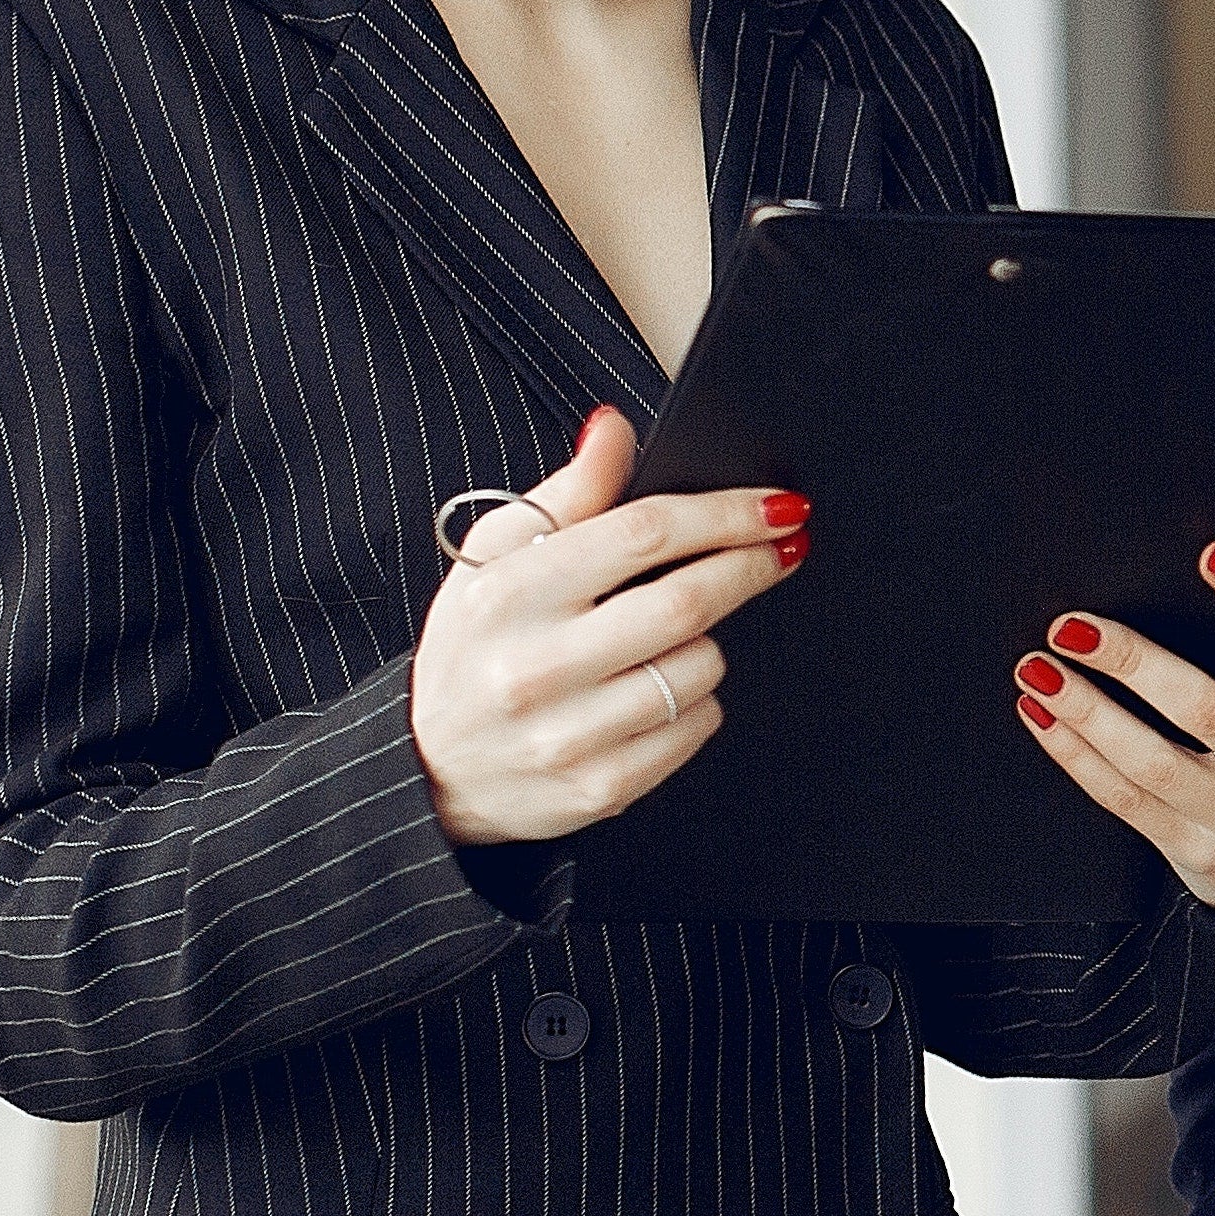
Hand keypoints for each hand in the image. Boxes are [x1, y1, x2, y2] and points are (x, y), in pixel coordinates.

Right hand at [412, 406, 804, 845]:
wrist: (431, 765)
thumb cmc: (475, 644)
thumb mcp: (494, 556)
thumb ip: (566, 493)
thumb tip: (614, 429)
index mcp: (509, 594)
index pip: (642, 534)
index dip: (724, 514)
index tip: (777, 505)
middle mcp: (534, 666)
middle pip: (685, 604)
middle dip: (751, 566)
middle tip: (784, 546)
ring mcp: (569, 734)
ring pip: (699, 667)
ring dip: (709, 640)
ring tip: (673, 635)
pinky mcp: (601, 786)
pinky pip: (695, 726)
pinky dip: (696, 699)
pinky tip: (658, 689)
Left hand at [1017, 540, 1214, 934]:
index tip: (1214, 554)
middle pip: (1202, 706)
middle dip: (1130, 661)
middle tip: (1072, 626)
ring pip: (1150, 759)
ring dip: (1086, 711)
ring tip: (1038, 670)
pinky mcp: (1196, 849)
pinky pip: (1125, 799)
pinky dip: (1076, 756)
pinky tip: (1045, 718)